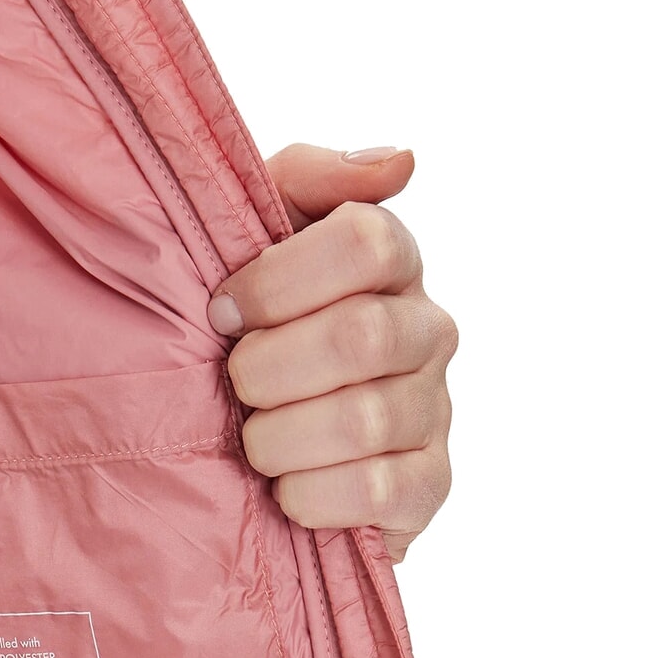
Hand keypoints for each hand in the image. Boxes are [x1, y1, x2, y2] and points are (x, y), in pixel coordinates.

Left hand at [208, 143, 457, 562]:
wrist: (244, 447)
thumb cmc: (244, 331)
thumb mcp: (252, 234)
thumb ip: (307, 179)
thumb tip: (401, 161)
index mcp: (389, 261)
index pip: (366, 243)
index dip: (279, 282)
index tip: (222, 311)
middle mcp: (427, 330)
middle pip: (360, 337)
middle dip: (269, 370)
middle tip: (236, 386)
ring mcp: (435, 410)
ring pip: (362, 421)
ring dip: (278, 438)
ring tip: (254, 442)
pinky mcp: (428, 485)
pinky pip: (374, 492)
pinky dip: (310, 496)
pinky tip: (286, 489)